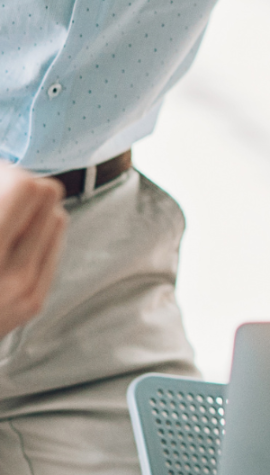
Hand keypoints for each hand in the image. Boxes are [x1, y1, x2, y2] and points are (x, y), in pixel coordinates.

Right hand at [0, 164, 66, 338]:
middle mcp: (6, 275)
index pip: (27, 188)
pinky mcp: (32, 304)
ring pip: (57, 218)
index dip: (7, 174)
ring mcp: (23, 293)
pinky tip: (8, 244)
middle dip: (21, 188)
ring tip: (3, 221)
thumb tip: (5, 170)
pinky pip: (54, 246)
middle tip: (0, 194)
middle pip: (47, 196)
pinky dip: (36, 238)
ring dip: (32, 213)